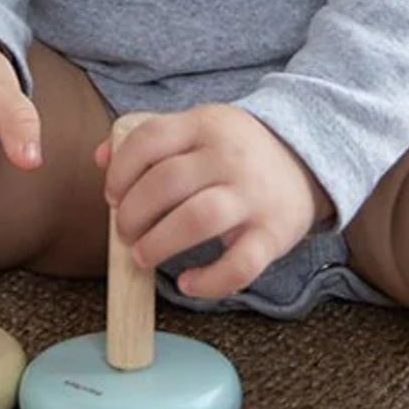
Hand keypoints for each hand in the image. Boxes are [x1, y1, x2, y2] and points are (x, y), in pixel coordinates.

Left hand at [98, 105, 331, 300]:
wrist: (307, 161)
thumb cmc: (235, 151)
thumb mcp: (197, 129)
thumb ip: (149, 137)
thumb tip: (100, 157)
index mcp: (206, 124)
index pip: (150, 139)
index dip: (121, 170)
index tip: (113, 196)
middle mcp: (229, 156)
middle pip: (167, 182)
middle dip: (133, 214)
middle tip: (126, 233)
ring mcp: (254, 195)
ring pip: (199, 219)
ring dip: (159, 243)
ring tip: (143, 256)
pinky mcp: (274, 234)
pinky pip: (240, 266)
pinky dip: (208, 282)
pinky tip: (187, 283)